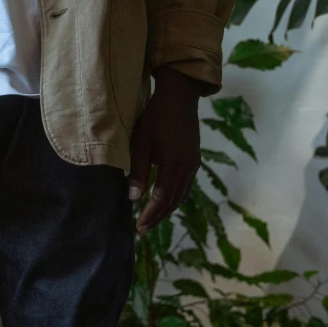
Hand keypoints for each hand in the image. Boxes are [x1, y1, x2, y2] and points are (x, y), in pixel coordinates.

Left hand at [128, 68, 201, 234]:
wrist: (179, 97)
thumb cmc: (156, 117)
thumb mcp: (141, 143)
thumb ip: (138, 172)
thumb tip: (134, 198)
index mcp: (175, 166)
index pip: (162, 199)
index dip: (150, 215)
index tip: (138, 228)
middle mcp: (188, 169)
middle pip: (174, 202)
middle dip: (158, 217)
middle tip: (143, 229)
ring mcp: (193, 164)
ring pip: (181, 195)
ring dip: (167, 209)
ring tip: (151, 218)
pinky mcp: (194, 159)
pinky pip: (185, 185)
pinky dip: (174, 197)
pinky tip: (164, 198)